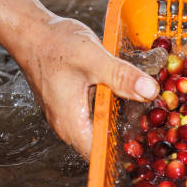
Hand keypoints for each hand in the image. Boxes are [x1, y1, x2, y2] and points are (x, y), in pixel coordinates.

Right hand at [16, 15, 159, 157]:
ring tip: (146, 113)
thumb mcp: (94, 58)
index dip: (126, 153)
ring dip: (120, 122)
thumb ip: (121, 76)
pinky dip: (112, 110)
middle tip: (154, 126)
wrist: (32, 32)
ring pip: (99, 129)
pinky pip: (95, 116)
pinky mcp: (71, 104)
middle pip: (102, 143)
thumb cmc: (55, 45)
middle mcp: (68, 125)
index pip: (101, 154)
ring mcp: (68, 116)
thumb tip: (149, 90)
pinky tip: (127, 98)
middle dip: (128, 137)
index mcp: (72, 123)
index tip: (149, 144)